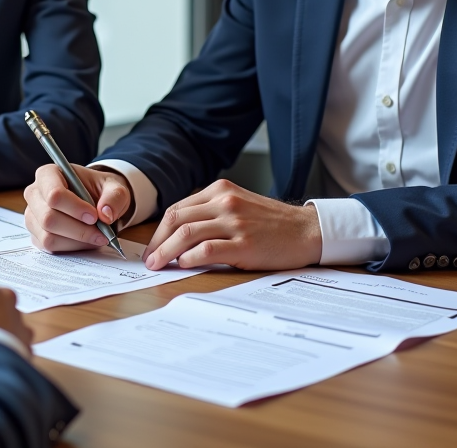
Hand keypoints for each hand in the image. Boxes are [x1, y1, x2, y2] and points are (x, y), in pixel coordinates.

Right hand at [23, 163, 132, 252]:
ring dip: (76, 241)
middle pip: (48, 218)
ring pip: (48, 237)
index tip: (94, 216)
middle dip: (78, 230)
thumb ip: (114, 197)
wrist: (95, 201)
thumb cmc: (99, 190)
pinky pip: (50, 248)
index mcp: (48, 174)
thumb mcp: (114, 187)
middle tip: (101, 233)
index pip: (54, 194)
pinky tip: (85, 241)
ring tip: (96, 237)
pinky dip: (71, 247)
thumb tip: (106, 215)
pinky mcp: (36, 234)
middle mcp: (35, 194)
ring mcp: (32, 216)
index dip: (74, 208)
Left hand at [142, 179, 322, 270]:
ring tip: (159, 265)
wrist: (306, 230)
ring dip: (167, 251)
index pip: (178, 208)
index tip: (153, 246)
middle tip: (150, 259)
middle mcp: (224, 202)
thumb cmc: (271, 222)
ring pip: (187, 233)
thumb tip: (179, 235)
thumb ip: (211, 213)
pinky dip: (190, 257)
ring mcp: (234, 221)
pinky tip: (183, 265)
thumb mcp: (238, 205)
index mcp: (219, 190)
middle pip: (177, 219)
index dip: (160, 229)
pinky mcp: (244, 243)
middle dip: (158, 241)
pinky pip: (208, 249)